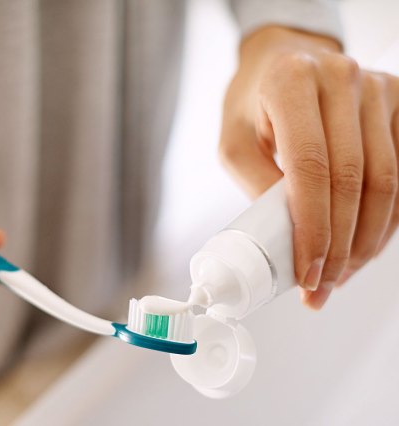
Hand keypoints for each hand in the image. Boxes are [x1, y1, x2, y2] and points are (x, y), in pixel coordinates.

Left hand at [220, 27, 397, 309]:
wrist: (283, 60)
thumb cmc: (252, 102)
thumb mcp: (233, 141)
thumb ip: (256, 184)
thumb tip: (286, 239)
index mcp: (291, 81)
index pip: (310, 167)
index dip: (312, 228)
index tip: (307, 271)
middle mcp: (341, 78)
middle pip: (352, 180)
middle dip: (339, 245)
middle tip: (323, 286)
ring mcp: (377, 87)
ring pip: (385, 181)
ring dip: (365, 239)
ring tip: (341, 274)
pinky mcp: (397, 102)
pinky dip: (383, 218)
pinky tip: (362, 245)